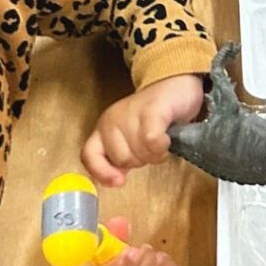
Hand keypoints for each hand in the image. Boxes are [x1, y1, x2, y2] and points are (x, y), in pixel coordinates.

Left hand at [82, 74, 204, 186]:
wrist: (176, 83)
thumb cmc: (157, 114)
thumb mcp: (132, 138)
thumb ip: (121, 157)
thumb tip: (116, 180)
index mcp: (104, 128)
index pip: (90, 156)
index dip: (102, 172)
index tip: (120, 182)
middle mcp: (113, 120)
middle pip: (122, 159)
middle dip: (141, 160)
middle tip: (151, 146)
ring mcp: (131, 113)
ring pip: (139, 153)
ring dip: (155, 154)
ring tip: (161, 140)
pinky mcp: (152, 110)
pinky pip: (152, 140)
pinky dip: (162, 146)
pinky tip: (167, 139)